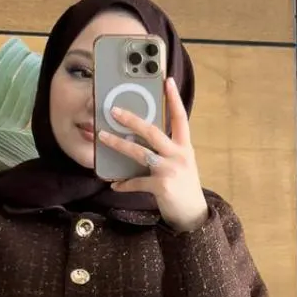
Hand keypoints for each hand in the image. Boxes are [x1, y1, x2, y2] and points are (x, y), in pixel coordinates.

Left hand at [98, 76, 209, 232]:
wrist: (193, 215)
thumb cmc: (184, 188)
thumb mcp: (182, 164)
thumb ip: (169, 150)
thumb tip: (145, 138)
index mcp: (184, 147)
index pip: (180, 118)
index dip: (174, 99)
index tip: (167, 80)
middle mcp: (179, 155)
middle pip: (152, 132)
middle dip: (132, 119)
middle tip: (114, 110)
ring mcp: (170, 170)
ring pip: (140, 153)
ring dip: (119, 144)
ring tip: (103, 137)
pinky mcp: (162, 187)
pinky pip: (137, 182)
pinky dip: (124, 184)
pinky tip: (115, 185)